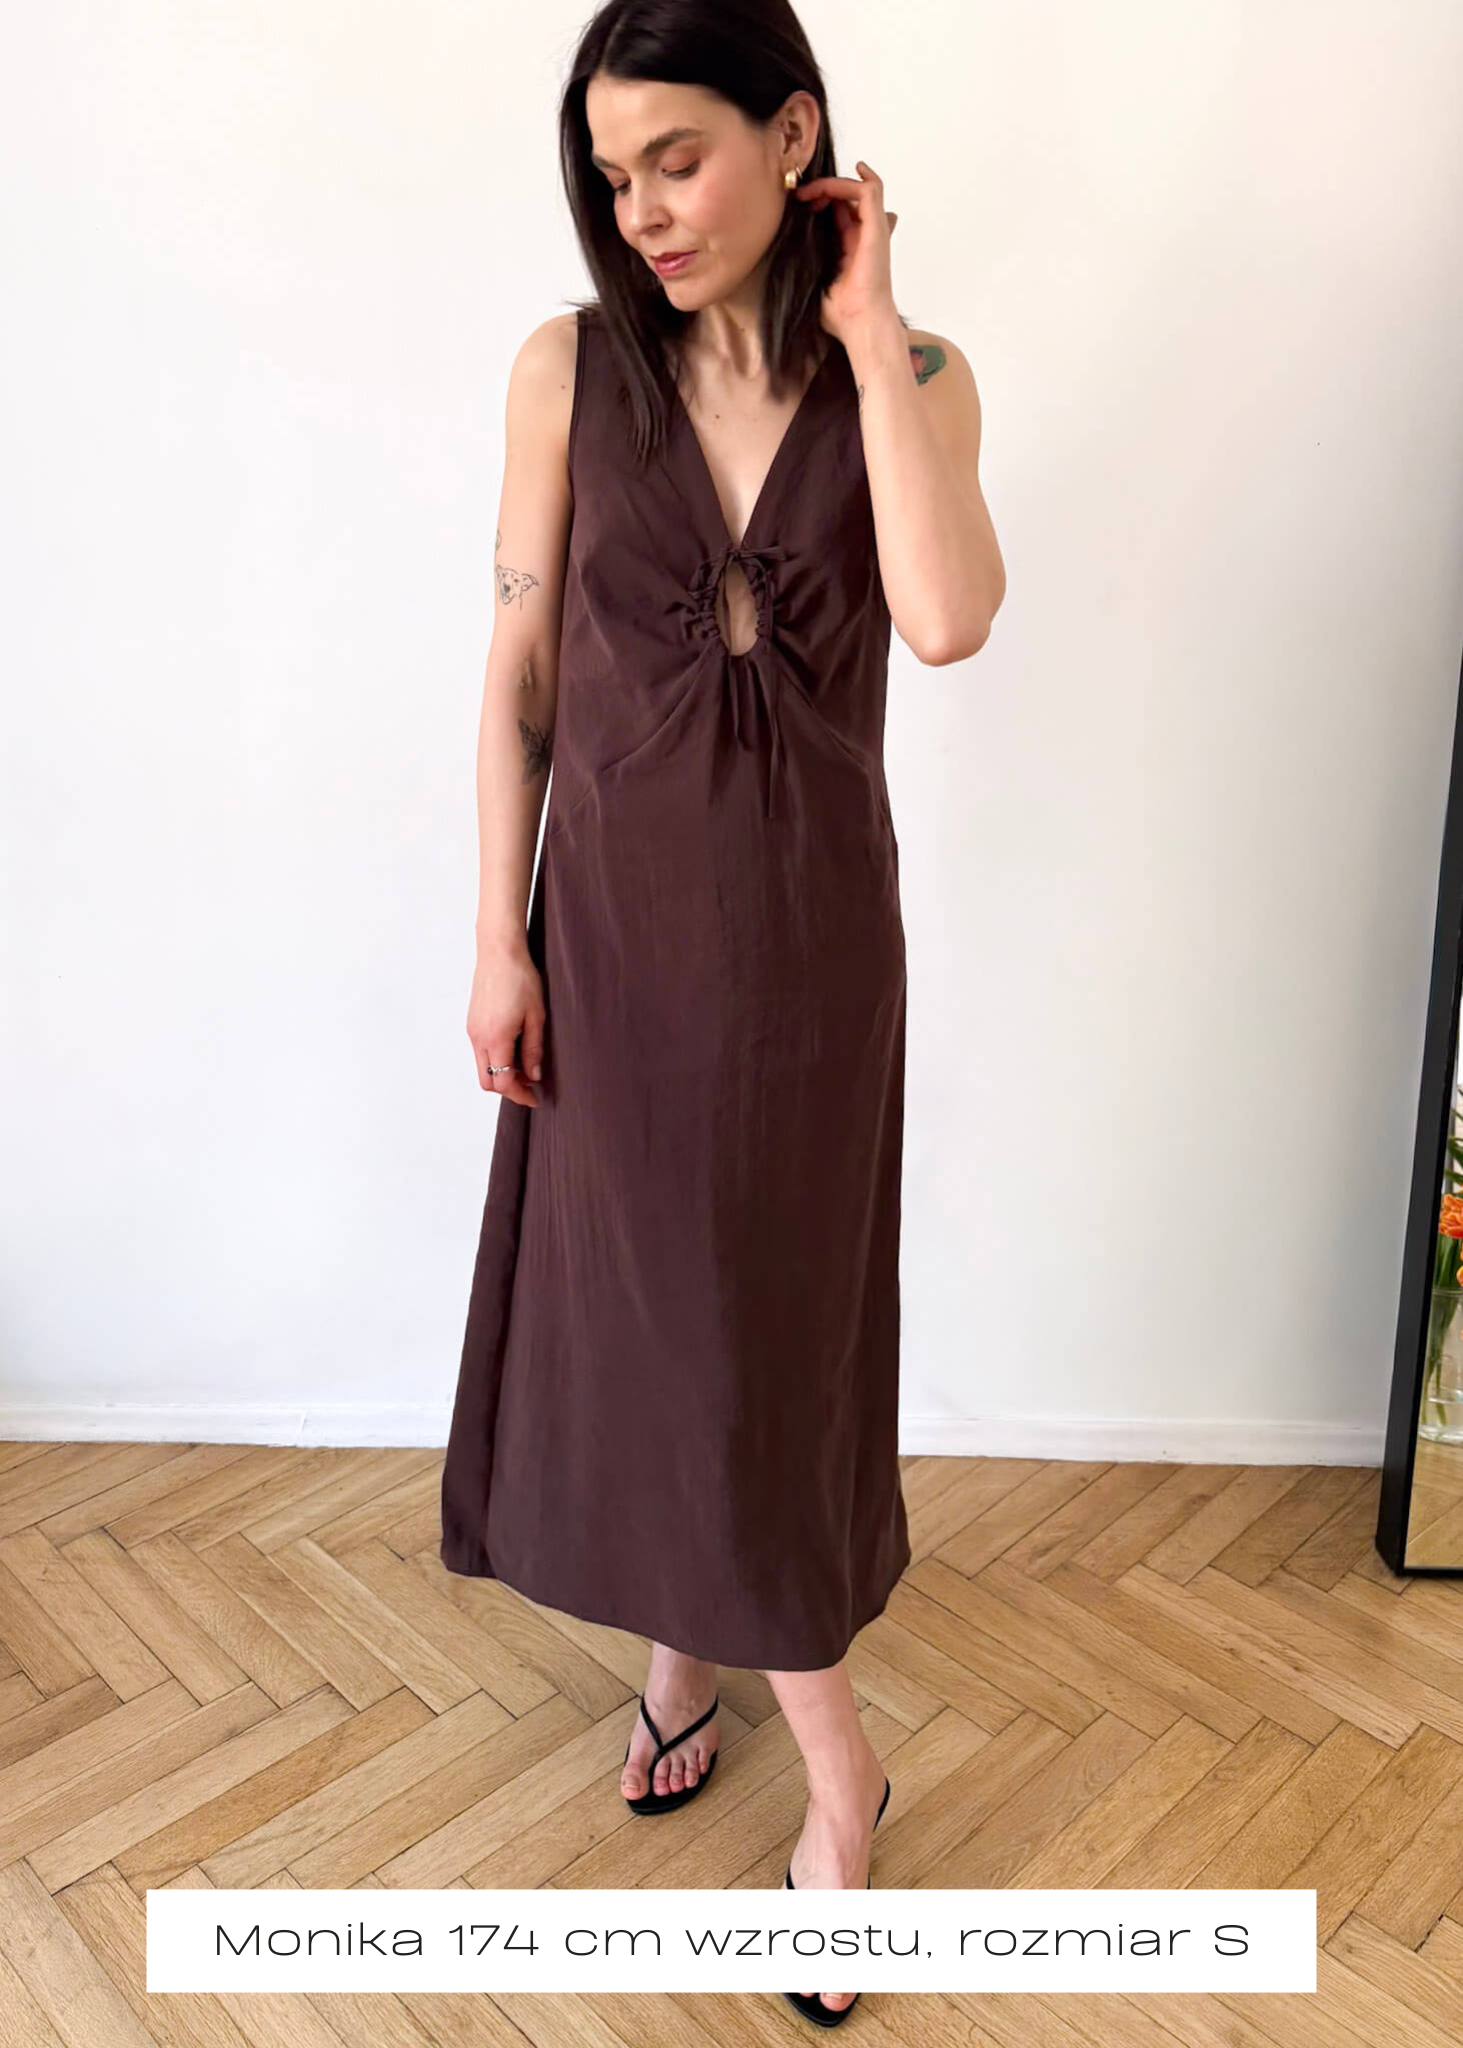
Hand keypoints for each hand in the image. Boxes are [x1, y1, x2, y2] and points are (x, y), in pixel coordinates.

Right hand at [467, 941, 544, 1107]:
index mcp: (496, 1038)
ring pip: (483, 1067)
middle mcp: (478, 1038)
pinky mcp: (471, 1023)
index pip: (503, 1082)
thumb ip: (534, 1049)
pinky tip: (514, 1048)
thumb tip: (534, 1075)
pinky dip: (495, 1060)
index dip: (520, 1095)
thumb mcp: (536, 1016)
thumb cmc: (521, 979)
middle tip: (532, 1085)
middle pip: (487, 1081)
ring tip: (526, 1064)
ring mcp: (472, 1031)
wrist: (499, 952)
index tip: (535, 1098)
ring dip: (502, 1073)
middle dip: (509, 1088)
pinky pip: (480, 1052)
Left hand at [793, 159, 899, 346]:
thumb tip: (790, 248)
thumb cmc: (840, 313)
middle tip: (800, 196)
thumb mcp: (815, 280)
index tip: (798, 204)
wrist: (860, 324)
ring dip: (833, 184)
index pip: (839, 212)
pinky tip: (836, 179)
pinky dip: (855, 179)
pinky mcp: (877, 229)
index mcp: (851, 248)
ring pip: (860, 189)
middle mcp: (864, 237)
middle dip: (823, 189)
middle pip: (848, 198)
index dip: (819, 201)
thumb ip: (809, 261)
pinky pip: (870, 191)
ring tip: (811, 191)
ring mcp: (873, 232)